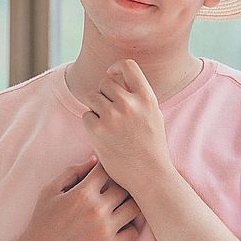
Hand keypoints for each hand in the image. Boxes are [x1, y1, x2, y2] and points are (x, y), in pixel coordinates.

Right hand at [18, 157, 141, 240]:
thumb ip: (72, 171)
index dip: (108, 168)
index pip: (108, 170)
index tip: (105, 173)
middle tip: (115, 188)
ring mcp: (105, 230)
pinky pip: (134, 232)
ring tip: (120, 204)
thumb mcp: (50, 190)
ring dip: (130, 203)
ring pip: (135, 208)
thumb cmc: (42, 221)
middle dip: (121, 185)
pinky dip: (130, 226)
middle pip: (126, 188)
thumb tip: (95, 159)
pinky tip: (119, 224)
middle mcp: (97, 210)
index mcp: (82, 193)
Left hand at [80, 59, 172, 195]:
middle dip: (105, 94)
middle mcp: (129, 104)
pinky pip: (86, 115)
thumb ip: (138, 97)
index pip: (128, 65)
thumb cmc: (152, 147)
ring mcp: (112, 117)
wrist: (150, 175)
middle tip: (111, 113)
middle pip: (105, 83)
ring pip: (93, 97)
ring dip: (96, 108)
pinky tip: (103, 136)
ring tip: (108, 124)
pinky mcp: (97, 130)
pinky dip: (91, 123)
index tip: (112, 75)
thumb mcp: (154, 115)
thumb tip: (117, 79)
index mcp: (147, 98)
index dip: (116, 67)